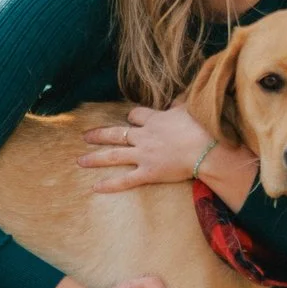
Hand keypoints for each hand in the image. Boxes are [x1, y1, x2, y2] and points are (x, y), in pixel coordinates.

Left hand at [79, 106, 254, 202]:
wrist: (206, 148)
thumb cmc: (202, 127)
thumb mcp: (190, 108)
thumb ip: (180, 104)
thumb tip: (178, 99)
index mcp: (155, 120)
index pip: (135, 115)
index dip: (132, 116)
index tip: (130, 118)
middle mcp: (144, 136)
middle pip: (116, 133)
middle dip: (99, 135)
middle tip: (85, 136)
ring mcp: (144, 155)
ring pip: (114, 155)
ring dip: (96, 158)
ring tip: (80, 161)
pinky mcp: (148, 173)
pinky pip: (125, 180)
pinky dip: (110, 184)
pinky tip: (95, 188)